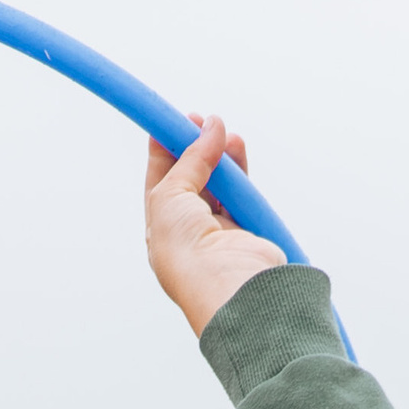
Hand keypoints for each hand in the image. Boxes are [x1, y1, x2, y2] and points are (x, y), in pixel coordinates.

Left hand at [145, 117, 285, 338]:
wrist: (230, 288)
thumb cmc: (188, 254)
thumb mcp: (169, 197)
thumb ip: (188, 160)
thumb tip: (210, 128)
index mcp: (162, 232)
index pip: (161, 181)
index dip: (166, 149)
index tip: (174, 121)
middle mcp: (189, 234)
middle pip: (192, 178)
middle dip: (196, 147)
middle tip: (202, 120)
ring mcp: (220, 233)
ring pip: (220, 183)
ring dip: (221, 155)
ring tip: (226, 133)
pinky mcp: (248, 230)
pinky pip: (243, 193)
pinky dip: (240, 170)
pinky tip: (237, 148)